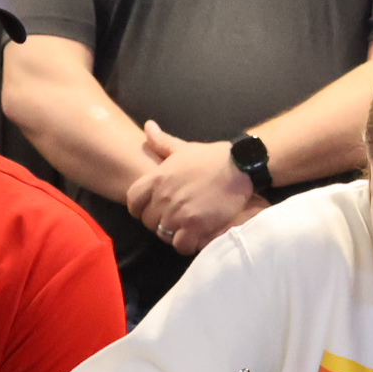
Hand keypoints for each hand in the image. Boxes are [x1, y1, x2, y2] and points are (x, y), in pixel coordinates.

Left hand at [125, 120, 268, 254]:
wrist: (240, 166)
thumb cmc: (212, 157)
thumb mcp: (184, 148)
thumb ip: (162, 142)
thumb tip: (148, 126)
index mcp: (157, 178)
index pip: (133, 201)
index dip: (139, 209)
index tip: (151, 209)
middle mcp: (163, 197)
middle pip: (148, 221)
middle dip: (159, 222)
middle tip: (175, 220)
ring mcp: (178, 213)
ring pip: (163, 234)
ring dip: (173, 234)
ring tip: (186, 228)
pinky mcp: (195, 226)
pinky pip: (181, 245)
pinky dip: (187, 244)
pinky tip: (196, 236)